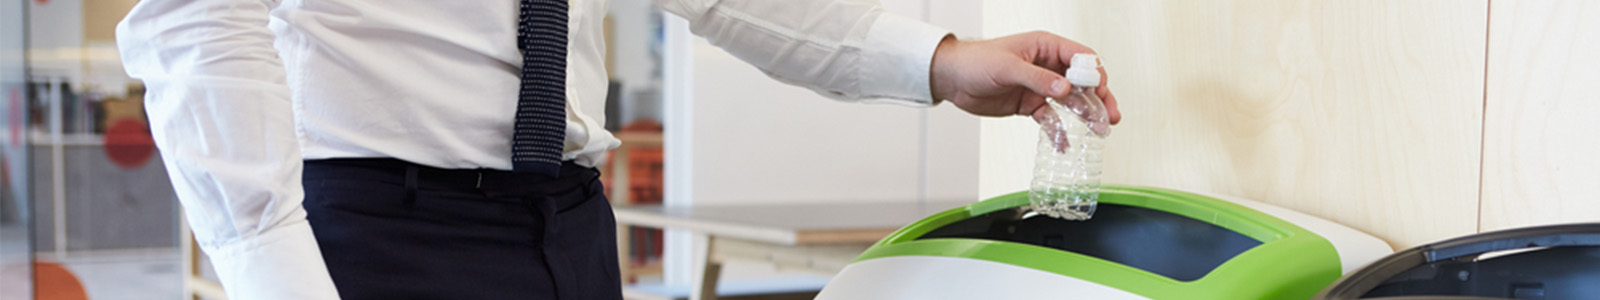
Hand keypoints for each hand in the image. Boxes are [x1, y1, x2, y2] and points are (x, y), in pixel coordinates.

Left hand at [929, 31, 1120, 124]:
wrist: (952, 79)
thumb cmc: (975, 61)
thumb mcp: (1007, 67)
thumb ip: (1037, 78)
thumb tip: (1065, 88)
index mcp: (1045, 47)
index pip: (1080, 57)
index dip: (1094, 73)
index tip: (1100, 90)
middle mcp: (1046, 66)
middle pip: (1082, 81)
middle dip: (1098, 98)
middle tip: (1110, 115)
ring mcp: (1039, 86)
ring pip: (1070, 101)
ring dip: (1085, 115)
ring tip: (1099, 130)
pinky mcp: (1029, 104)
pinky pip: (1050, 118)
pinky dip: (1058, 130)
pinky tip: (1064, 144)